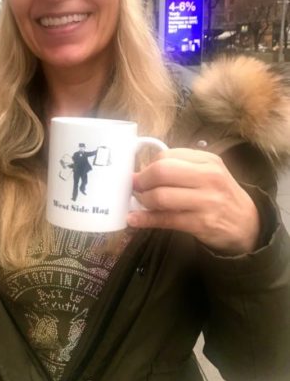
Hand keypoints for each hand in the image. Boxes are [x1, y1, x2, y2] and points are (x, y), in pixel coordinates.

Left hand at [128, 148, 259, 254]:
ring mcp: (206, 201)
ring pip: (161, 196)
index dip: (147, 166)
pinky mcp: (201, 223)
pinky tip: (133, 219)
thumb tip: (142, 171)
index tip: (139, 174)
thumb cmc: (220, 196)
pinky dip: (145, 219)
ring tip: (139, 203)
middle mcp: (209, 177)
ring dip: (143, 200)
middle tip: (135, 188)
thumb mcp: (209, 173)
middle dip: (141, 181)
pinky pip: (165, 219)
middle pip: (161, 171)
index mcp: (208, 160)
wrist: (248, 224)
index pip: (167, 156)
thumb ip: (181, 167)